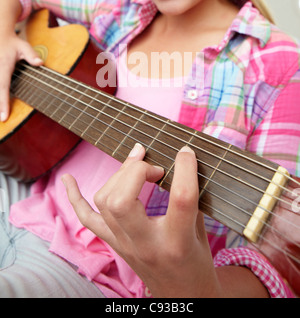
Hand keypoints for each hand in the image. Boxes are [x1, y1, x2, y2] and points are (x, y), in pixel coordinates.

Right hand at [0, 33, 42, 120]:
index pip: (3, 88)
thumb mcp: (23, 46)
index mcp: (3, 68)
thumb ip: (31, 55)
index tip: (4, 117)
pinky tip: (0, 108)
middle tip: (2, 121)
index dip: (3, 103)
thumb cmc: (13, 44)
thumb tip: (40, 63)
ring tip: (1, 117)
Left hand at [62, 144, 221, 297]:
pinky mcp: (114, 245)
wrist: (182, 297)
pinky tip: (68, 179)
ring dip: (119, 175)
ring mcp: (125, 246)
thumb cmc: (196, 263)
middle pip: (124, 200)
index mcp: (178, 242)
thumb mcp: (203, 232)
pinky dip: (75, 197)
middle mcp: (147, 245)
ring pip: (104, 202)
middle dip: (137, 170)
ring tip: (138, 167)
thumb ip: (192, 199)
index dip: (184, 168)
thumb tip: (183, 162)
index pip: (180, 199)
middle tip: (156, 167)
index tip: (186, 152)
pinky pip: (87, 219)